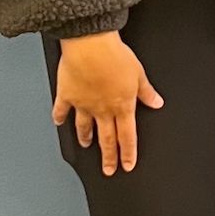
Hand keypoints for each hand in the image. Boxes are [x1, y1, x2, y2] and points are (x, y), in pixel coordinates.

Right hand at [52, 31, 163, 175]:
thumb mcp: (139, 73)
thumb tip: (156, 102)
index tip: (127, 165)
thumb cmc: (114, 56)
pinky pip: (62, 110)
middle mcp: (102, 109)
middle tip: (108, 170)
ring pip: (84, 127)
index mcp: (122, 105)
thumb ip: (146, 91)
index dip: (128, 153)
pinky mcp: (67, 94)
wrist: (90, 45)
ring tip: (86, 144)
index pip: (127, 136)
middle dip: (108, 157)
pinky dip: (59, 117)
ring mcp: (83, 104)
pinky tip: (58, 121)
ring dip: (86, 138)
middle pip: (106, 139)